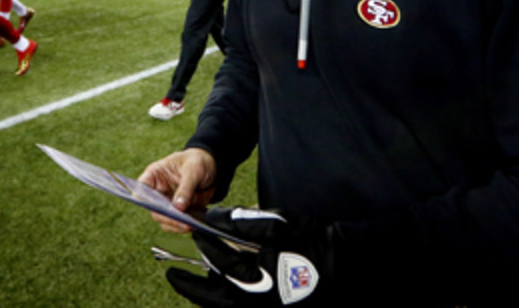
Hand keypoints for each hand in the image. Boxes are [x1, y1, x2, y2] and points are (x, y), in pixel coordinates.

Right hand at [139, 148, 217, 232]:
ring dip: (176, 225)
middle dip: (165, 216)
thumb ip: (186, 187)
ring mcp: (168, 203)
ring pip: (164, 220)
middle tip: (179, 220)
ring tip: (189, 225)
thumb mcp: (193, 169)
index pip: (141, 187)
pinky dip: (184, 226)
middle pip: (153, 208)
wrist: (211, 167)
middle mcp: (158, 191)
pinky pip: (177, 224)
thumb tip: (179, 207)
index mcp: (155, 175)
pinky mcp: (179, 212)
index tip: (152, 205)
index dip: (142, 197)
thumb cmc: (197, 161)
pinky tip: (194, 224)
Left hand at [166, 207, 335, 306]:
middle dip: (193, 286)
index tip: (196, 232)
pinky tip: (220, 289)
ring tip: (192, 284)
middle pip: (216, 295)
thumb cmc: (314, 240)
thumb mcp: (279, 224)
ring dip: (207, 295)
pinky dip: (225, 300)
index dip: (207, 244)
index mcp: (260, 276)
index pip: (222, 261)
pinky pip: (239, 307)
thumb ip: (244, 221)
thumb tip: (214, 219)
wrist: (346, 262)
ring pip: (226, 306)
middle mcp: (259, 298)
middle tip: (172, 276)